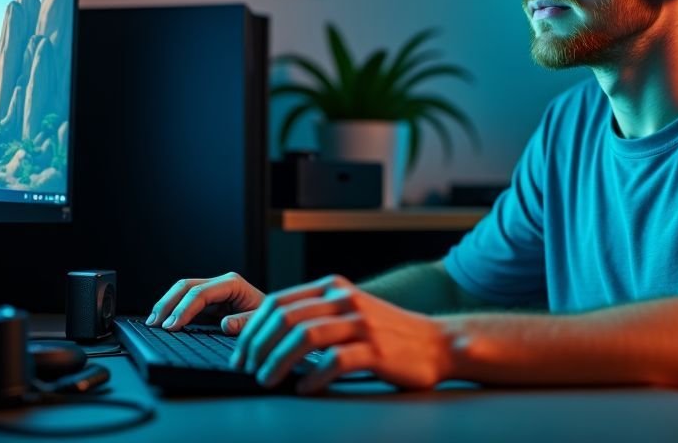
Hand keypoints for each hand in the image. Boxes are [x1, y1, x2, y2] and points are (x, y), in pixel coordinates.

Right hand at [147, 272, 265, 332]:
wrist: (275, 319)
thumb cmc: (270, 319)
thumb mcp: (261, 321)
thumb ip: (244, 322)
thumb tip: (225, 323)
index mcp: (233, 283)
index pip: (201, 292)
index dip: (184, 309)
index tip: (172, 325)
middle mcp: (220, 283)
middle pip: (186, 286)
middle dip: (168, 303)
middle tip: (155, 323)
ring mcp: (213, 291)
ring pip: (181, 291)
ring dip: (165, 305)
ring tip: (152, 322)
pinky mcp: (208, 302)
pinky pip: (185, 301)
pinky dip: (171, 310)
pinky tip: (161, 321)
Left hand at [231, 274, 452, 393]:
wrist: (437, 342)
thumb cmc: (387, 333)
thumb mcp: (348, 312)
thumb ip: (315, 316)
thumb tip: (266, 336)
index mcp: (333, 288)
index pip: (278, 302)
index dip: (251, 328)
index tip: (240, 353)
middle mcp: (345, 300)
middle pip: (286, 318)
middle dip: (258, 346)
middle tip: (248, 370)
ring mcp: (361, 323)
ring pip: (304, 337)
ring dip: (277, 361)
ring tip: (267, 380)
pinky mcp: (376, 349)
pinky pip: (335, 361)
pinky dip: (313, 377)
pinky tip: (304, 388)